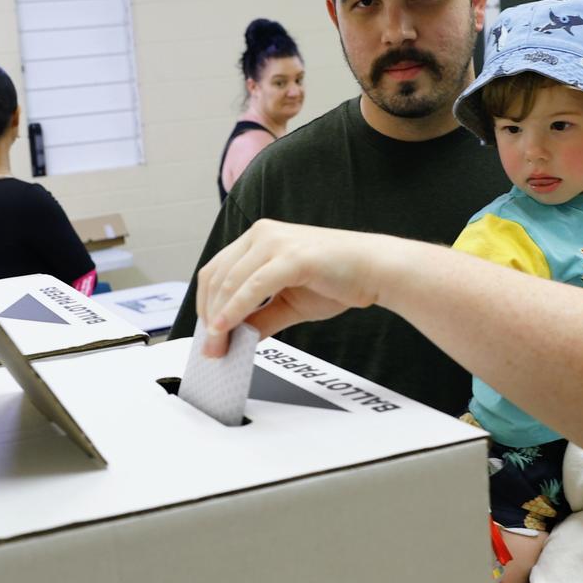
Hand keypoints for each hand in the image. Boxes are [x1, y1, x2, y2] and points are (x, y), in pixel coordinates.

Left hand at [196, 219, 382, 356]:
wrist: (377, 269)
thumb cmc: (341, 277)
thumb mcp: (291, 303)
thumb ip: (261, 317)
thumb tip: (235, 337)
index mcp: (260, 238)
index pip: (216, 270)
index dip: (204, 304)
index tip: (206, 334)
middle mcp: (263, 234)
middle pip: (217, 276)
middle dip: (207, 316)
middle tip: (209, 348)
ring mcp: (277, 242)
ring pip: (230, 282)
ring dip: (218, 318)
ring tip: (218, 345)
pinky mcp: (292, 257)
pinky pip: (253, 287)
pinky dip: (234, 310)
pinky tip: (226, 328)